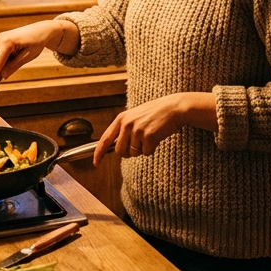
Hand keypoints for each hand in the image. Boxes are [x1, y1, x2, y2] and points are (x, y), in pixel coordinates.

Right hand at [0, 20, 72, 88]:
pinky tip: (15, 55)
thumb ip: (14, 66)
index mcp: (7, 42)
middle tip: (8, 74)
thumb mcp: (28, 56)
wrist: (40, 30)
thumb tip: (2, 76)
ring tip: (18, 58)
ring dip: (0, 65)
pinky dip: (2, 60)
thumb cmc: (36, 43)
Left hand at [93, 92, 214, 164]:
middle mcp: (127, 124)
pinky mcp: (148, 136)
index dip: (98, 153)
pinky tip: (157, 137)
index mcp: (121, 118)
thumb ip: (124, 130)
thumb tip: (117, 149)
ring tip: (150, 136)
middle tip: (140, 143)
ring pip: (133, 153)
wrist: (174, 108)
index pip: (105, 139)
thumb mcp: (135, 116)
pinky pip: (146, 152)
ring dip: (142, 149)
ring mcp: (137, 130)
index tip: (95, 163)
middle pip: (119, 151)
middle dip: (128, 152)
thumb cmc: (156, 113)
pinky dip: (152, 149)